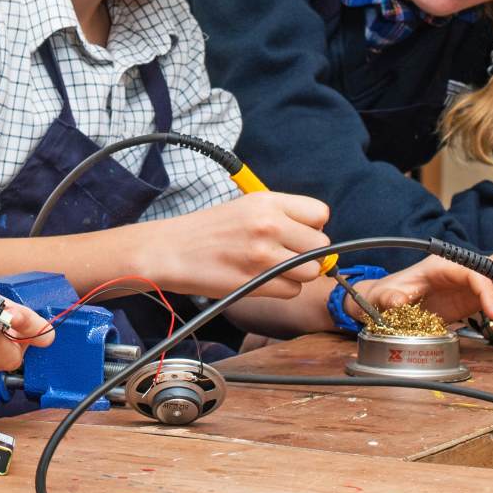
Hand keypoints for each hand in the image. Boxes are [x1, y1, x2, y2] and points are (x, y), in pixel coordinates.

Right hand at [130, 192, 330, 300]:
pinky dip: (281, 290)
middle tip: (286, 255)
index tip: (299, 235)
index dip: (313, 227)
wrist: (171, 250)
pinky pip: (292, 291)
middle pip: (320, 246)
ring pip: (310, 272)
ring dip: (296, 275)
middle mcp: (269, 224)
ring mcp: (263, 254)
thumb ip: (282, 217)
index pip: (320, 213)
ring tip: (272, 269)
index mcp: (267, 201)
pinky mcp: (255, 281)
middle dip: (308, 254)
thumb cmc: (208, 231)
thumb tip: (317, 238)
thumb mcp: (245, 207)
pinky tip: (260, 280)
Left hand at [355, 255, 492, 323]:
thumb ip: (391, 299)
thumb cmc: (384, 295)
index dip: (486, 290)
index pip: (472, 272)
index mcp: (441, 266)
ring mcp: (465, 285)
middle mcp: (457, 272)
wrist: (383, 303)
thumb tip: (396, 302)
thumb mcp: (384, 297)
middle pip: (492, 271)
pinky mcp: (469, 299)